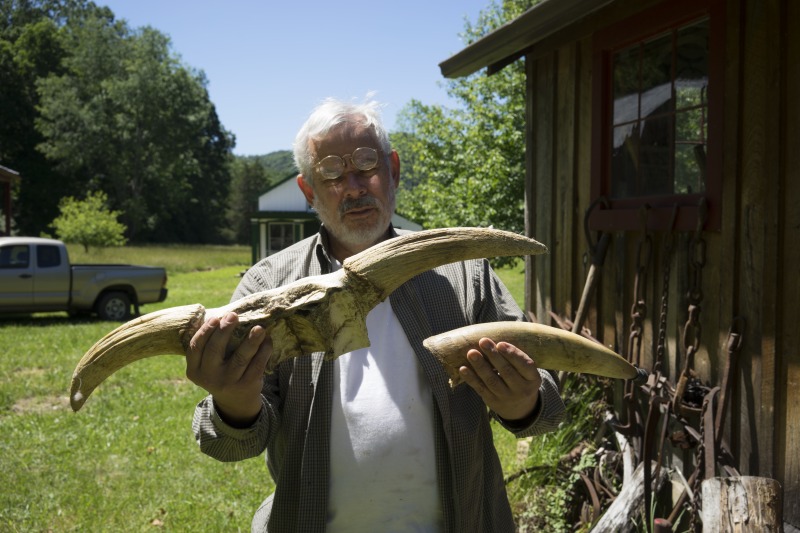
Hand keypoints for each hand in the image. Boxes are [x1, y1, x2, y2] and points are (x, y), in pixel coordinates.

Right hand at [185, 312, 271, 426]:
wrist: (236, 402)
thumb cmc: (222, 372)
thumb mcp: (209, 365)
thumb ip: (211, 345)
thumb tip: (225, 314)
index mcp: (195, 370)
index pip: (195, 348)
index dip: (205, 331)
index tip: (216, 318)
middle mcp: (209, 378)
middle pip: (215, 350)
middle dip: (225, 330)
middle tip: (233, 315)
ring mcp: (228, 382)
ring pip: (240, 357)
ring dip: (251, 340)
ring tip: (259, 328)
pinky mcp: (246, 385)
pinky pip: (257, 364)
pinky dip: (264, 350)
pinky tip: (267, 340)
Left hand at [458, 337, 541, 421]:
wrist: (520, 408)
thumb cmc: (522, 379)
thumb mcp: (527, 372)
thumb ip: (517, 357)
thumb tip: (498, 333)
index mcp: (533, 379)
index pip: (525, 365)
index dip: (513, 354)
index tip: (500, 343)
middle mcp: (522, 389)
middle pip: (506, 371)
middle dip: (493, 355)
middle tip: (483, 341)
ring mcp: (507, 397)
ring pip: (492, 380)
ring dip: (480, 366)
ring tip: (471, 353)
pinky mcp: (493, 402)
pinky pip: (481, 389)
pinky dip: (471, 379)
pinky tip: (463, 368)